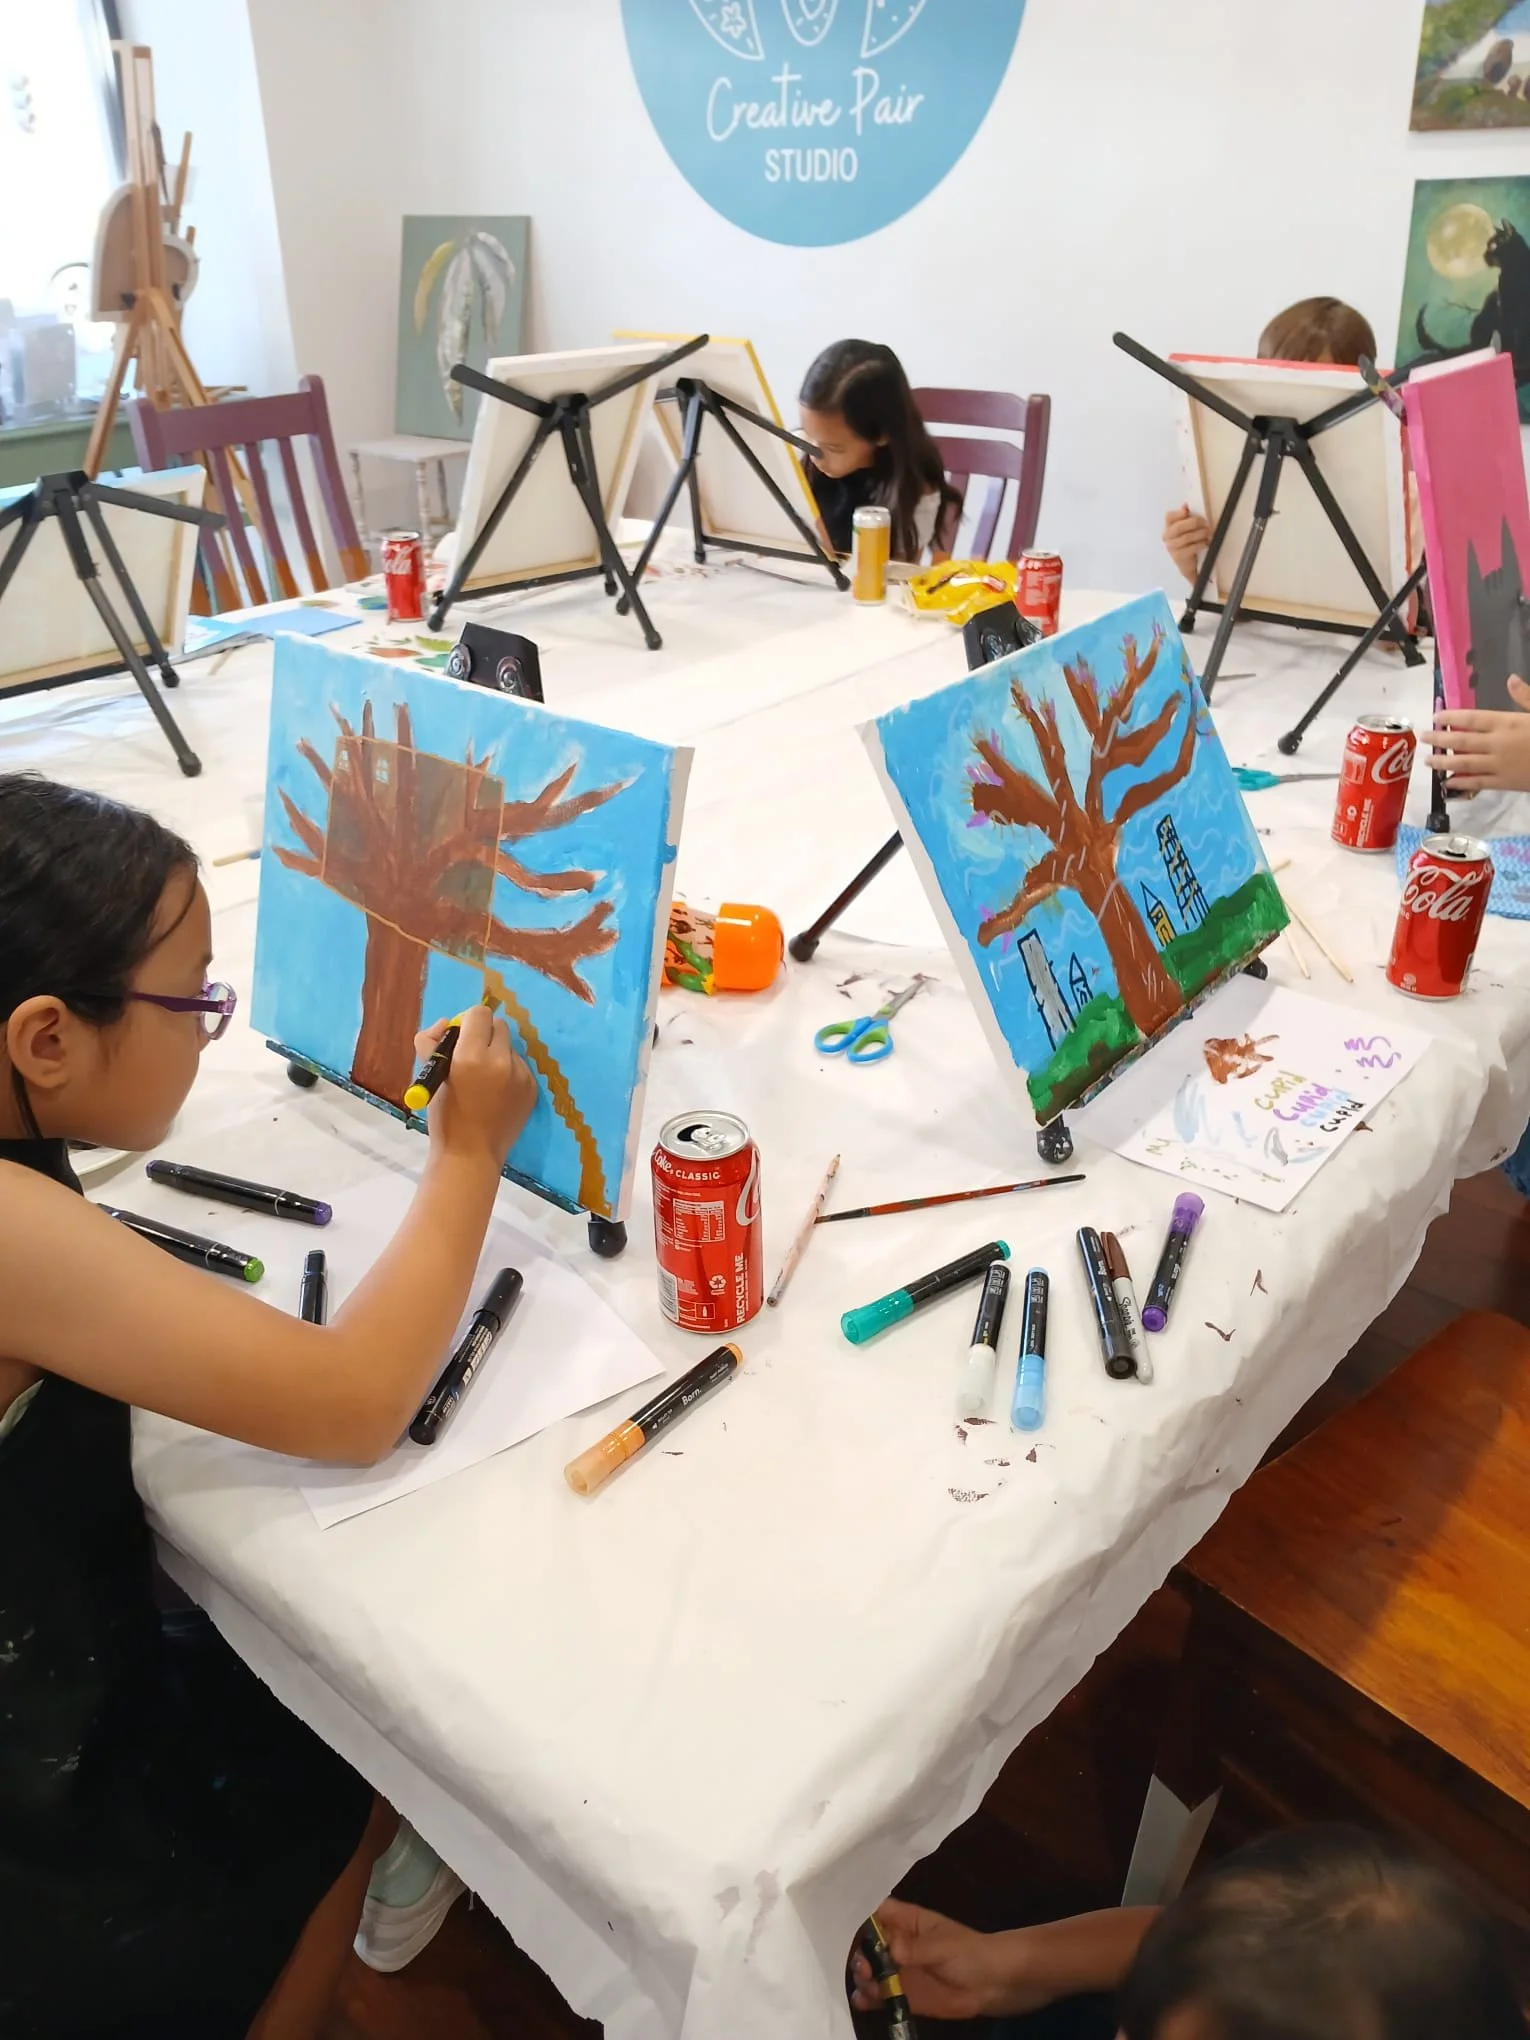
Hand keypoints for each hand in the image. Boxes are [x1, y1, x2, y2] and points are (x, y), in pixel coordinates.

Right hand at [417, 1005, 535, 1166]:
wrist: (470, 1154)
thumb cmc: (444, 1116)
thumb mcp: (430, 1075)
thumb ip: (432, 1041)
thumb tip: (446, 1023)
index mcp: (471, 1056)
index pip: (479, 1013)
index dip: (468, 1022)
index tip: (461, 1037)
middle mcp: (500, 1061)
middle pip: (498, 1024)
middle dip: (484, 1034)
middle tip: (472, 1054)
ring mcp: (520, 1075)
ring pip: (510, 1046)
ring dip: (497, 1053)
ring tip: (484, 1080)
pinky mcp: (532, 1088)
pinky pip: (519, 1066)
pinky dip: (508, 1072)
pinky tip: (496, 1093)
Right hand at [848, 1902, 1003, 2021]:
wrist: (990, 1984)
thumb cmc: (969, 1952)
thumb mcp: (945, 1946)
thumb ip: (918, 1949)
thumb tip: (893, 1950)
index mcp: (905, 1921)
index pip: (875, 1912)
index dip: (857, 1916)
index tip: (841, 1925)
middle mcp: (895, 1943)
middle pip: (866, 1944)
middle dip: (859, 1953)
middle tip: (863, 1967)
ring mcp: (897, 1970)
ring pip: (869, 1971)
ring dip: (862, 1977)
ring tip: (867, 1985)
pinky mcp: (902, 1995)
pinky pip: (878, 1996)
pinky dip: (867, 1999)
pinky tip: (862, 2001)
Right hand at [1163, 503, 1211, 584]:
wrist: (1188, 564)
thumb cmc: (1189, 544)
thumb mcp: (1188, 529)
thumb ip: (1186, 518)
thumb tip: (1186, 505)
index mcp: (1169, 527)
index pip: (1169, 517)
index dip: (1179, 513)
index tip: (1188, 512)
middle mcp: (1168, 537)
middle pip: (1179, 527)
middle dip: (1194, 523)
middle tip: (1205, 524)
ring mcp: (1172, 547)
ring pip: (1186, 537)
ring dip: (1200, 534)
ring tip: (1208, 533)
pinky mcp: (1178, 557)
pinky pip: (1190, 548)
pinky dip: (1200, 544)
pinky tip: (1206, 543)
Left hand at [1423, 675, 1529, 791]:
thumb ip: (1525, 696)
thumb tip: (1511, 679)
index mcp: (1507, 722)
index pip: (1472, 718)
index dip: (1451, 717)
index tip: (1436, 717)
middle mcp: (1498, 743)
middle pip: (1461, 741)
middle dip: (1440, 740)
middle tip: (1422, 738)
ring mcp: (1499, 765)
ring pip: (1465, 763)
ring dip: (1444, 762)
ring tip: (1428, 761)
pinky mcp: (1505, 783)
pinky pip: (1478, 783)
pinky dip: (1461, 783)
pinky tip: (1447, 782)